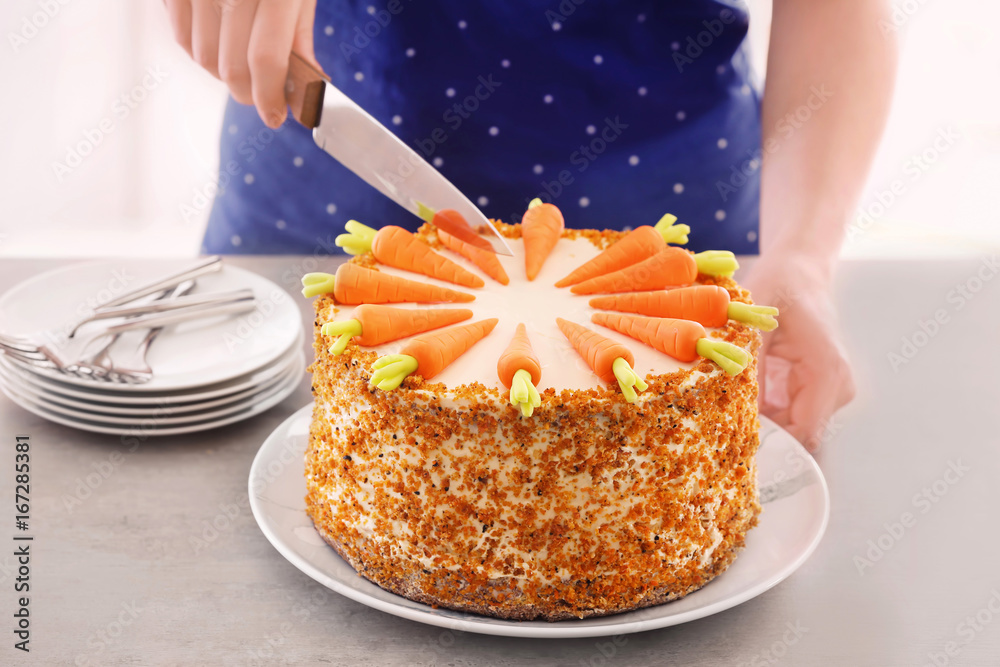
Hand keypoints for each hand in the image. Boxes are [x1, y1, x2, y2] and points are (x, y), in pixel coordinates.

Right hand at [164, 0, 319, 127]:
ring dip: (223, 73)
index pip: (266, 61)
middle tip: (263, 98)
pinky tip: (220, 40)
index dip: (270, 97)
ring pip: (202, 57)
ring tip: (242, 64)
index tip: (276, 116)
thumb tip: (304, 92)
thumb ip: (299, 39)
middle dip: (249, 93)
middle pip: (231, 66)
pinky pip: (180, 35)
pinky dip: (200, 49)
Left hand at [743, 253, 854, 450]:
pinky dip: (767, 411)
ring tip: (727, 406)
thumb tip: (730, 404)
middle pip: (798, 434)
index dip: (769, 443)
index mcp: (825, 370)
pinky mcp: (820, 386)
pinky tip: (743, 396)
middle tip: (719, 426)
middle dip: (762, 434)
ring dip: (763, 422)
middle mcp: (837, 385)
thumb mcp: (753, 322)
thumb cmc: (778, 287)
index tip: (731, 443)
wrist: (799, 271)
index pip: (803, 431)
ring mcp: (832, 388)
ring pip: (794, 427)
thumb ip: (747, 364)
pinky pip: (792, 413)